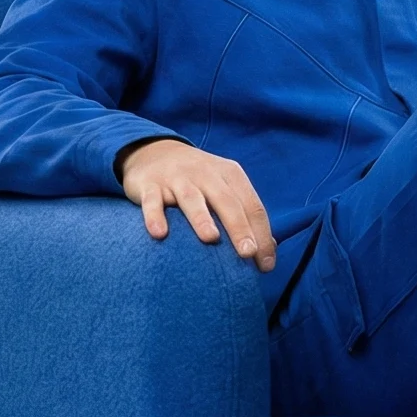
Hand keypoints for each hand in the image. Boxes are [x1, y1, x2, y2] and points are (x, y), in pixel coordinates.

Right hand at [117, 137, 275, 268]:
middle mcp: (206, 173)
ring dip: (201, 218)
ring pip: (192, 198)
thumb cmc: (198, 179)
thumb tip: (267, 247)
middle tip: (247, 253)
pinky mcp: (150, 184)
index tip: (265, 265)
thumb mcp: (224, 186)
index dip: (261, 234)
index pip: (252, 205)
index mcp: (230, 174)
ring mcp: (177, 178)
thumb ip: (243, 212)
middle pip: (226, 202)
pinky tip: (159, 234)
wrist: (154, 151)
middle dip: (239, 227)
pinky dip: (155, 216)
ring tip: (210, 238)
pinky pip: (152, 201)